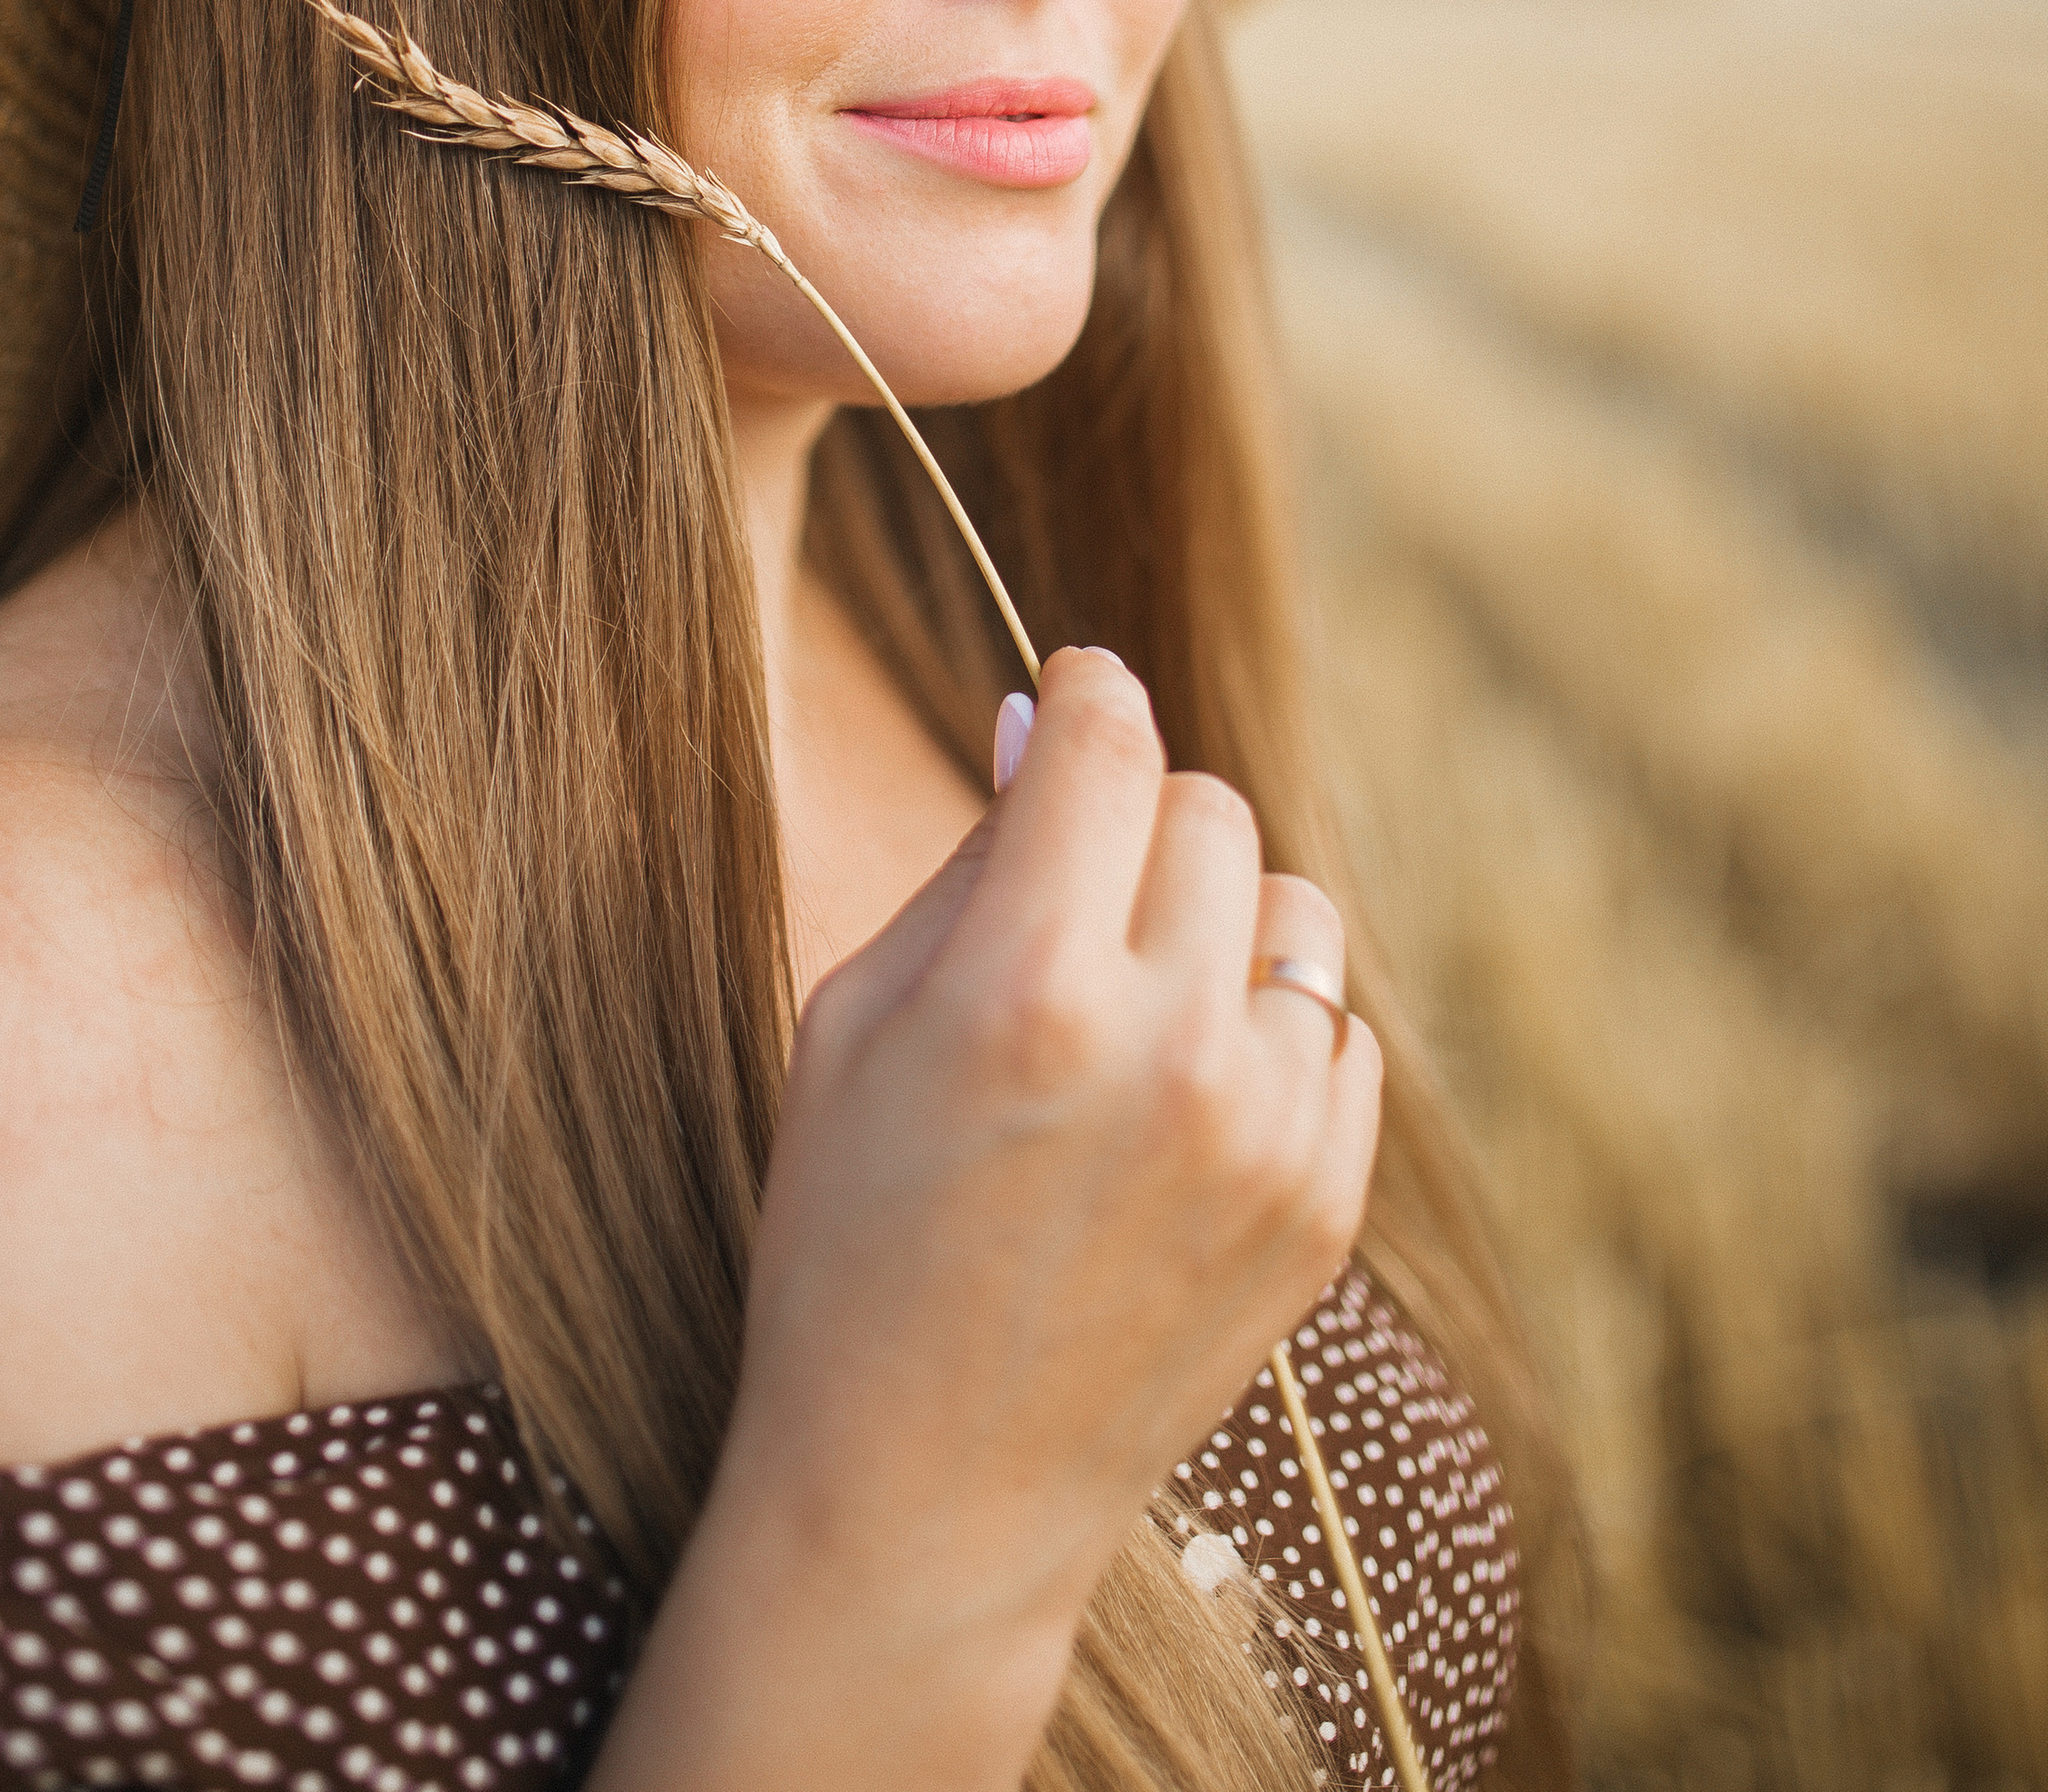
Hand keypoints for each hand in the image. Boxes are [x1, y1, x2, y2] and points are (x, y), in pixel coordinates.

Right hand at [597, 645, 1380, 1791]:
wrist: (924, 1497)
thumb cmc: (849, 1240)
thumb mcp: (853, 1024)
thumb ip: (969, 859)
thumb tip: (1043, 715)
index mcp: (1026, 990)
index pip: (1108, 740)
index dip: (1085, 687)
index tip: (1071, 689)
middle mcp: (1170, 1049)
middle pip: (1209, 809)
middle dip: (1136, 820)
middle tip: (1070, 890)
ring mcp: (1266, 1134)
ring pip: (1293, 909)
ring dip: (1215, 923)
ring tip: (1128, 1007)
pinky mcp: (1323, 1207)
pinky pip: (1337, 1029)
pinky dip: (1267, 1032)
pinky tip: (1177, 1100)